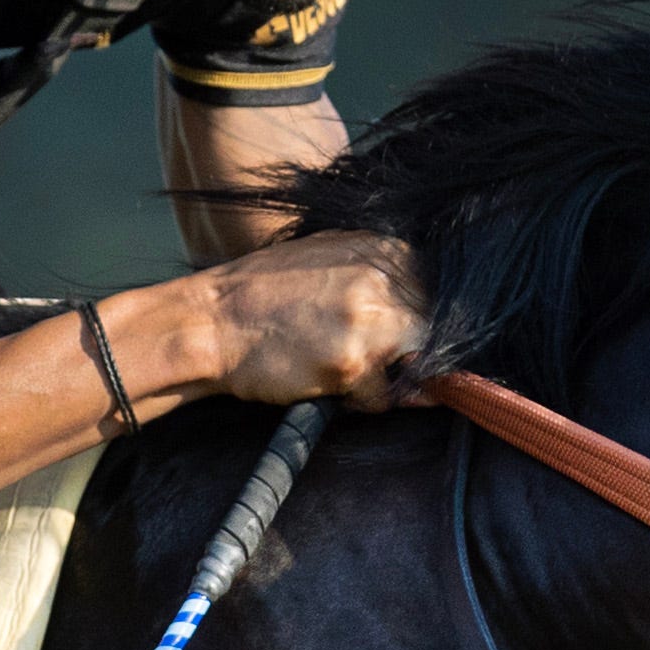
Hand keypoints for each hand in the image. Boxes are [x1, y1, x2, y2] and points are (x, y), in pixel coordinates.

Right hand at [195, 230, 426, 406]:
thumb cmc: (262, 295)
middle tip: (362, 358)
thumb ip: (377, 279)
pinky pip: (383, 398)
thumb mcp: (326, 262)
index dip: (419, 324)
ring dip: (384, 378)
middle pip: (431, 332)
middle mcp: (382, 278)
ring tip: (339, 367)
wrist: (210, 323)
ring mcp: (371, 319)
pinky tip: (325, 382)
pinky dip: (359, 401)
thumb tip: (427, 318)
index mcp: (381, 248)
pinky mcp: (353, 362)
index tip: (401, 339)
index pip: (439, 293)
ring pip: (415, 366)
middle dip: (408, 355)